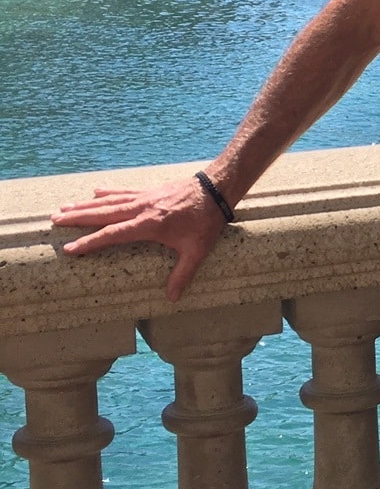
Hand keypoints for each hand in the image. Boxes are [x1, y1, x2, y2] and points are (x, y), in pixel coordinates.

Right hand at [51, 177, 229, 300]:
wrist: (216, 189)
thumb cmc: (206, 221)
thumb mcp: (196, 251)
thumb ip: (182, 275)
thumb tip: (172, 299)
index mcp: (148, 224)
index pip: (111, 235)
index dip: (89, 242)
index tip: (69, 249)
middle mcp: (141, 209)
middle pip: (102, 213)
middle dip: (77, 217)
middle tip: (54, 219)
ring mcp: (144, 198)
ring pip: (109, 201)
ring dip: (86, 204)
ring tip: (64, 207)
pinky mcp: (150, 191)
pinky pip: (123, 192)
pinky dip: (108, 192)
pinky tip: (95, 191)